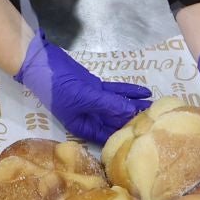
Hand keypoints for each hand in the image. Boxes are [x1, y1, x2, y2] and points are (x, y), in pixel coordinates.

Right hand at [15, 32, 151, 143]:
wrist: (41, 63)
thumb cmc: (57, 86)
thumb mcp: (83, 97)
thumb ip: (108, 105)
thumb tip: (131, 112)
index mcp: (83, 127)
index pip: (109, 136)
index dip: (126, 136)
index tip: (147, 135)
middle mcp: (90, 118)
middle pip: (116, 121)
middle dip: (135, 120)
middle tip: (158, 119)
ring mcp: (93, 101)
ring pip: (118, 106)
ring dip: (135, 105)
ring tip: (156, 106)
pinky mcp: (95, 88)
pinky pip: (115, 92)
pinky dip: (128, 91)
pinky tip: (145, 92)